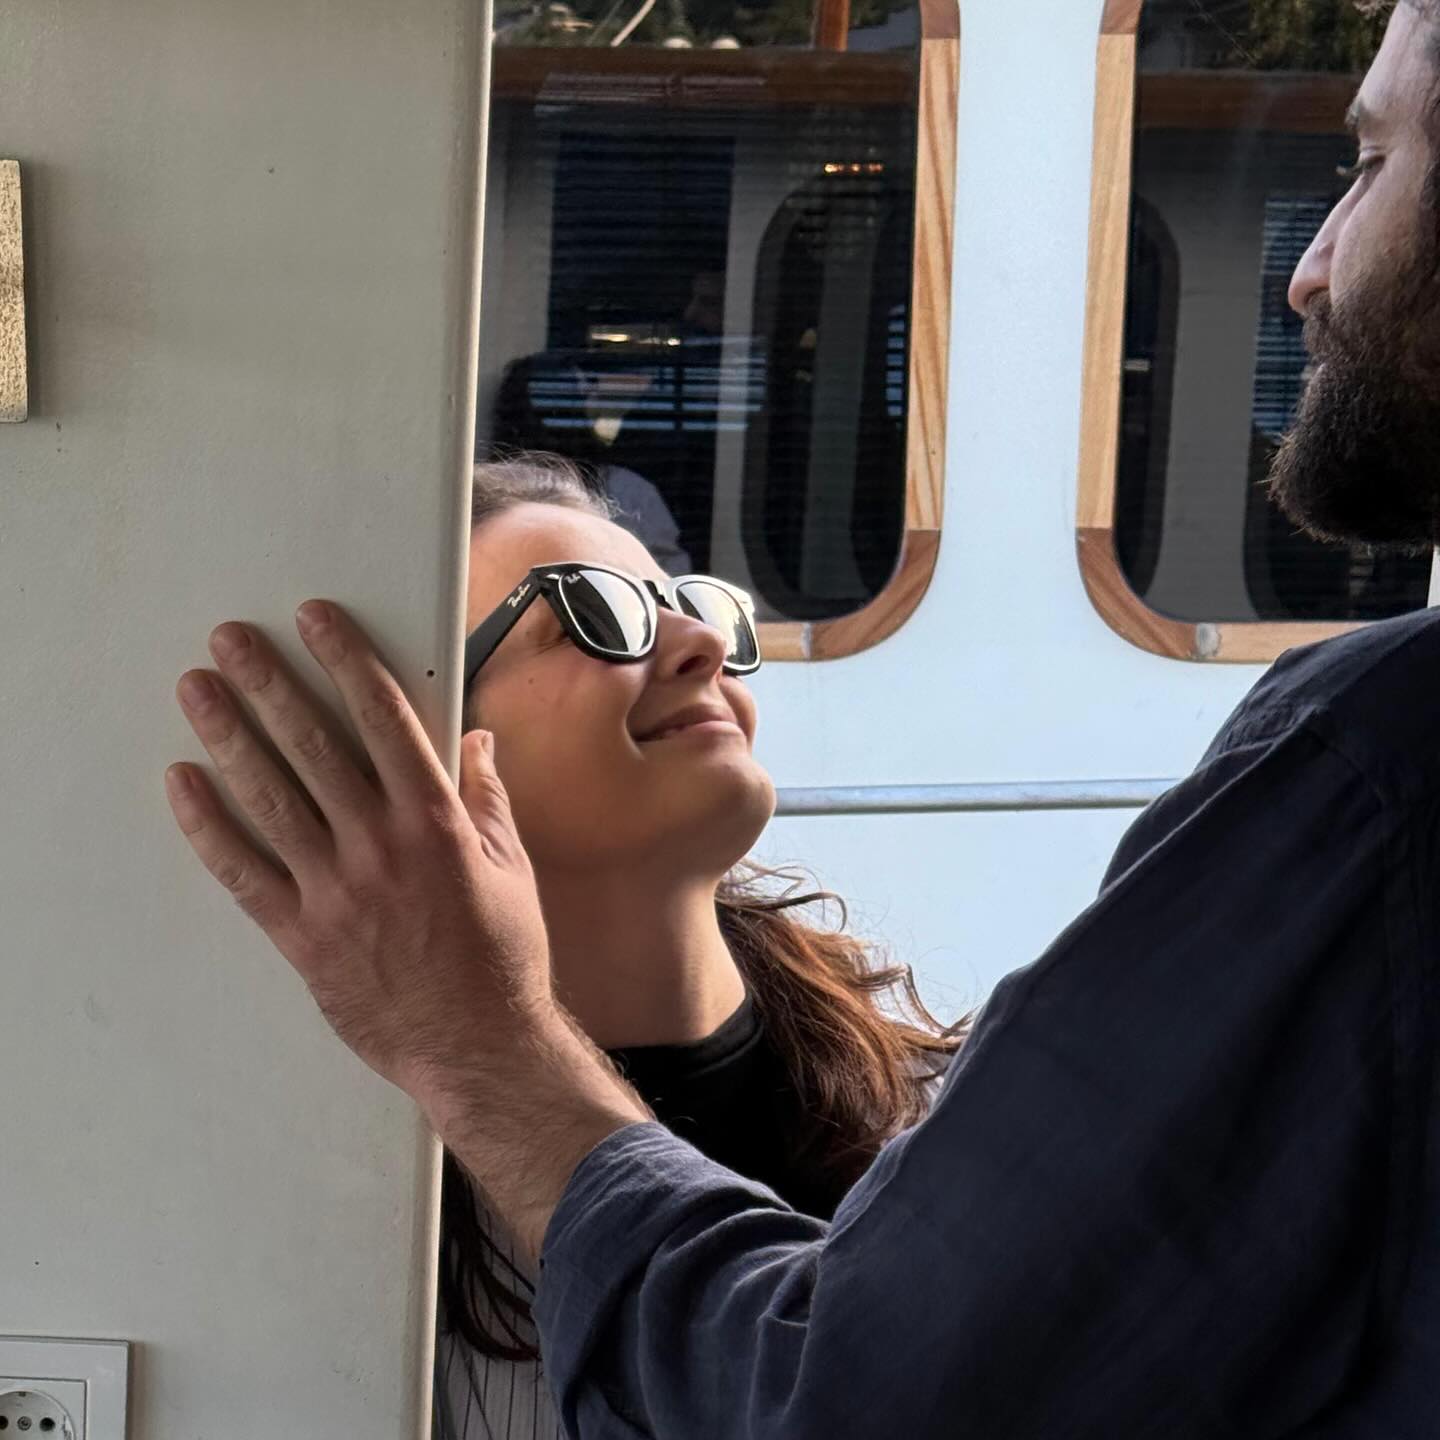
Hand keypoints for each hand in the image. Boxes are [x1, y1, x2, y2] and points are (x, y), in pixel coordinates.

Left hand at [165, 601, 551, 1092]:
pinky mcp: (303, 935)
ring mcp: (336, 891)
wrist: (477, 1043)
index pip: (384, 720)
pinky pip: (245, 873)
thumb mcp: (512, 866)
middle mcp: (381, 846)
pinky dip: (210, 826)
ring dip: (229, 738)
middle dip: (269, 684)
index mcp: (437, 821)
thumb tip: (477, 741)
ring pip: (271, 798)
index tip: (317, 621)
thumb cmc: (502, 955)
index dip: (347, 663)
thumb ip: (488, 797)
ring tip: (198, 691)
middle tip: (231, 641)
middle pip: (314, 747)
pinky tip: (184, 785)